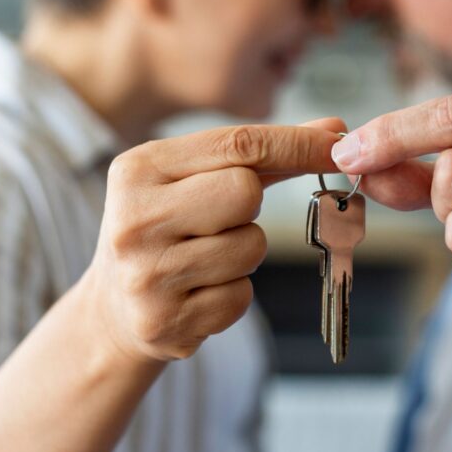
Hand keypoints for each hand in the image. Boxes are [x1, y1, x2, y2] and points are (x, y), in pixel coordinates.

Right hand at [83, 119, 344, 363]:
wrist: (113, 309)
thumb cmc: (168, 230)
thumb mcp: (195, 181)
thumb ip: (261, 156)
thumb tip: (332, 129)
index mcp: (138, 169)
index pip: (236, 145)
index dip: (296, 143)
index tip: (338, 142)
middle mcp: (135, 219)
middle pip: (245, 193)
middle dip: (251, 206)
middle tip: (223, 219)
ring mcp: (146, 275)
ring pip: (250, 248)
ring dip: (243, 252)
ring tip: (204, 258)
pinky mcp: (164, 322)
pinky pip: (241, 297)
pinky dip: (233, 293)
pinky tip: (199, 291)